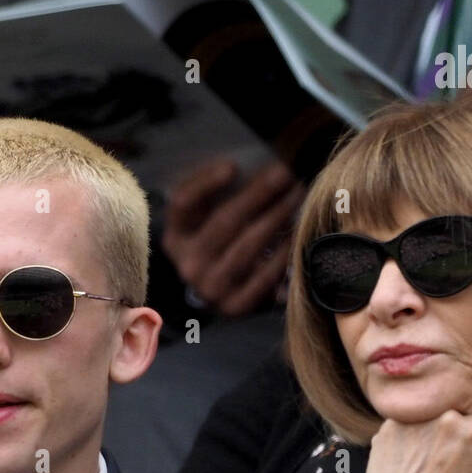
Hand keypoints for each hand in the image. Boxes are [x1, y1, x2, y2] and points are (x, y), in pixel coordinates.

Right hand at [162, 158, 301, 315]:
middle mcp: (188, 265)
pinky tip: (297, 232)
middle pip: (223, 222)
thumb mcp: (203, 219)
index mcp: (175, 237)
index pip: (183, 204)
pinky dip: (283, 252)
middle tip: (284, 172)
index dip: (205, 184)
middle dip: (258, 193)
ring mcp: (211, 289)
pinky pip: (264, 275)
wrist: (216, 291)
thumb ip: (213, 194)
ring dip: (276, 217)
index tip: (232, 166)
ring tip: (296, 195)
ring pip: (247, 246)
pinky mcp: (235, 306)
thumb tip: (245, 167)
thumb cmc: (215, 242)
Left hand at [360, 409, 471, 472]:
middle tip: (442, 452)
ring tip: (423, 457)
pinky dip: (403, 435)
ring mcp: (417, 420)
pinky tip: (404, 458)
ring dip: (426, 425)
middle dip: (451, 422)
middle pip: (455, 402)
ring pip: (427, 408)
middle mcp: (451, 418)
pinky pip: (401, 420)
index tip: (466, 441)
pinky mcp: (388, 426)